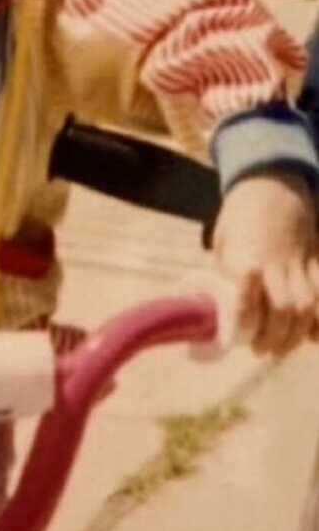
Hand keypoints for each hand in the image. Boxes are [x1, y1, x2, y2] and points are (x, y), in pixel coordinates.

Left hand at [212, 172, 318, 354]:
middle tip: (261, 350)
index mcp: (244, 256)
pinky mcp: (316, 259)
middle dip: (274, 337)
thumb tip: (221, 309)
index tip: (239, 335)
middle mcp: (274, 262)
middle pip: (284, 308)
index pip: (246, 295)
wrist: (271, 181)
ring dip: (296, 334)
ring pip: (307, 305)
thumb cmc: (239, 215)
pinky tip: (312, 335)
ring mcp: (299, 261)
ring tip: (283, 346)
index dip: (245, 319)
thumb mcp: (223, 242)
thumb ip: (227, 274)